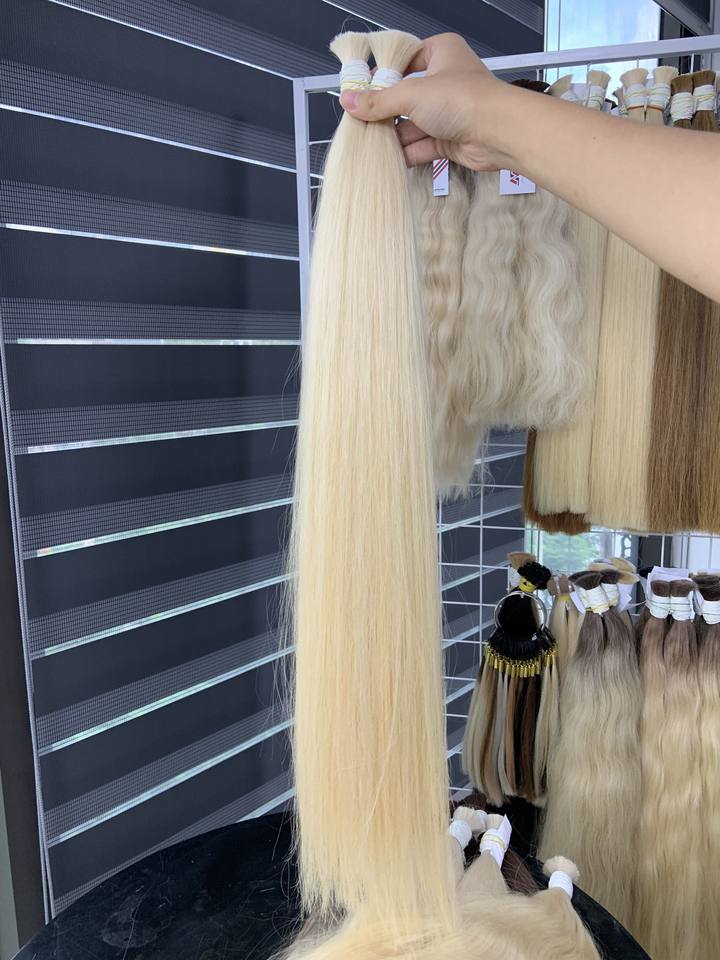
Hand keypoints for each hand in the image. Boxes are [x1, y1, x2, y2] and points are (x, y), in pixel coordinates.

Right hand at [339, 33, 508, 170]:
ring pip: (412, 123)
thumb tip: (350, 102)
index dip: (382, 74)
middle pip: (405, 95)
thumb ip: (379, 101)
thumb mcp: (411, 94)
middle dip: (385, 111)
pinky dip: (406, 152)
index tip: (360, 88)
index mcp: (441, 52)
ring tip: (367, 143)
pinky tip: (386, 158)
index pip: (405, 58)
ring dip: (393, 135)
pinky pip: (422, 145)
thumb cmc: (464, 99)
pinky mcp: (450, 138)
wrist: (498, 133)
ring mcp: (448, 111)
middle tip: (359, 120)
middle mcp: (445, 80)